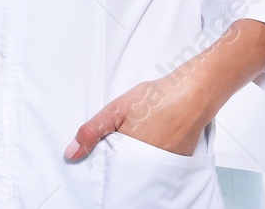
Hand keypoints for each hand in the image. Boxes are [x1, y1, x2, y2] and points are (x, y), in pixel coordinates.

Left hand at [66, 72, 209, 160]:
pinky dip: (156, 153)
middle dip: (122, 158)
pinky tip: (157, 135)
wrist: (194, 93)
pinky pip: (161, 163)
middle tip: (128, 134)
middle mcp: (149, 166)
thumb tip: (71, 154)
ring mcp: (166, 164)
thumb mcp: (116, 110)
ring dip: (139, 155)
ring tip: (144, 131)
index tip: (102, 154)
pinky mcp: (180, 160)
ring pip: (145, 166)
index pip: (110, 170)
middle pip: (128, 169)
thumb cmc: (157, 99)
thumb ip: (92, 131)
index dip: (105, 161)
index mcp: (130, 156)